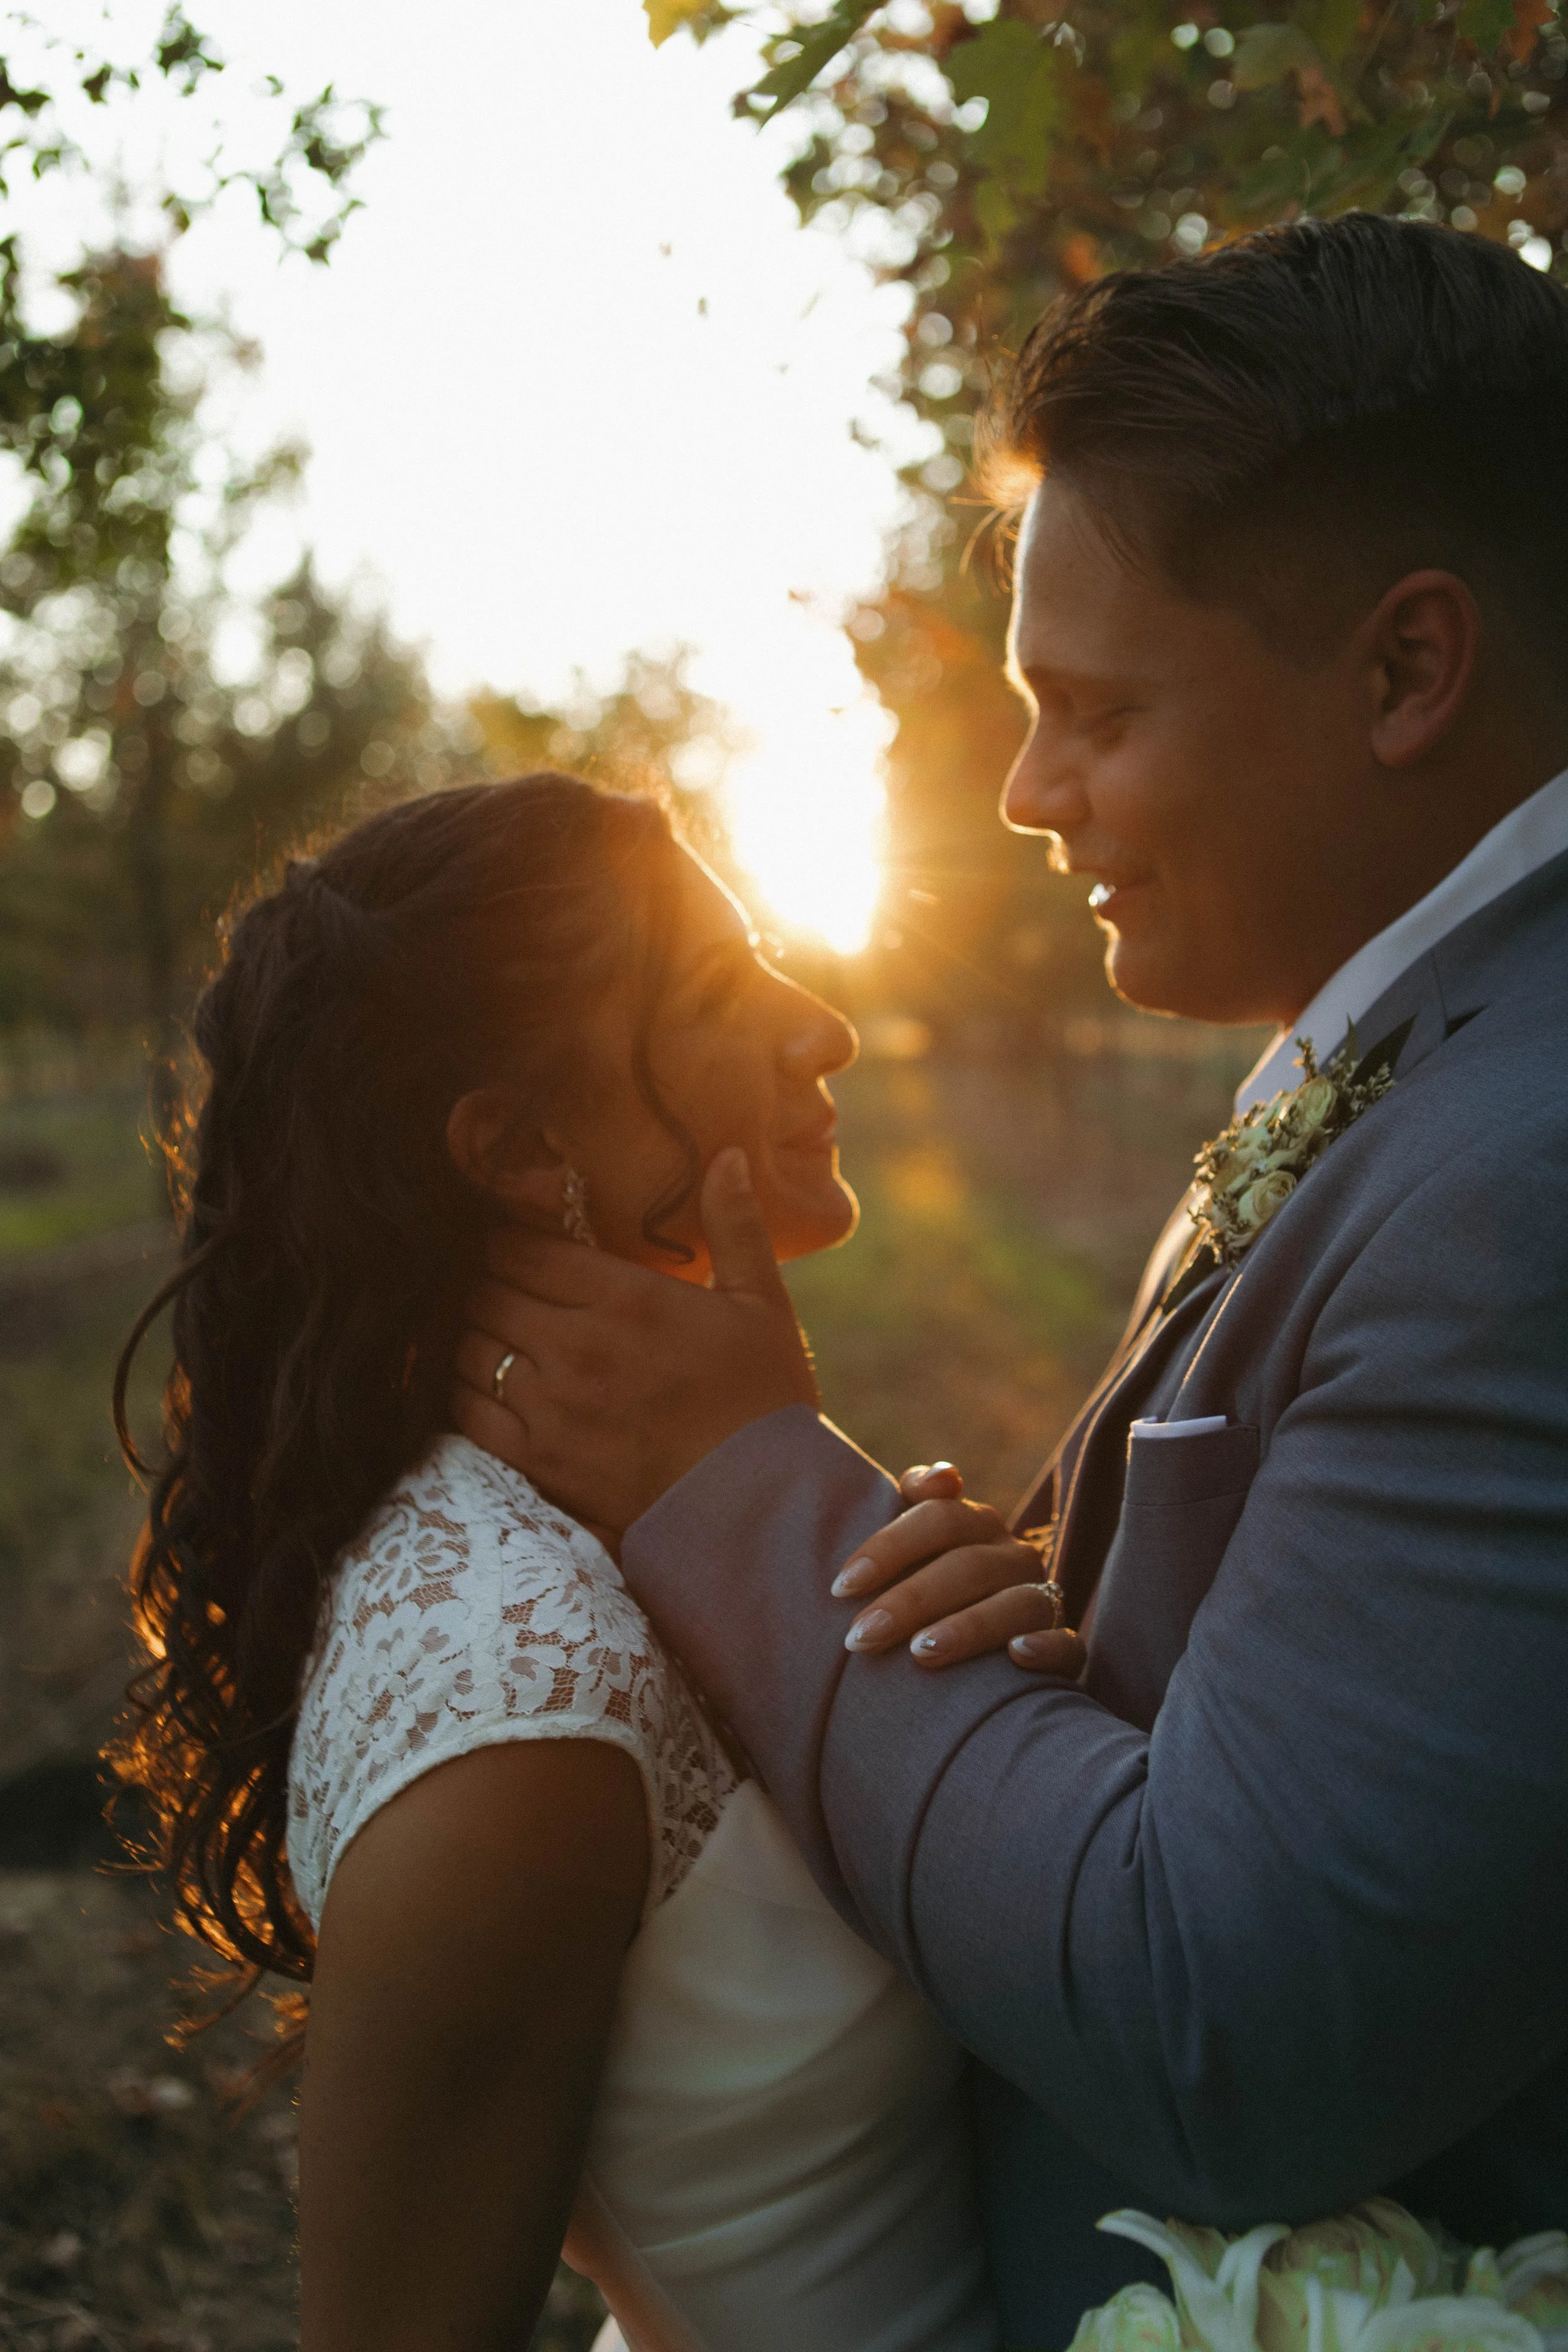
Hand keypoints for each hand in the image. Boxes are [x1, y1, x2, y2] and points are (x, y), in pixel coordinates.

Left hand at [452, 1149, 818, 1532]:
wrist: (760, 1509)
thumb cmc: (766, 1402)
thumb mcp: (762, 1305)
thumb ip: (736, 1226)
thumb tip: (728, 1155)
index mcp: (628, 1299)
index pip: (523, 1249)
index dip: (505, 1240)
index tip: (511, 1244)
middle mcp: (579, 1347)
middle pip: (486, 1293)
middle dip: (484, 1284)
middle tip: (496, 1286)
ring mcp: (554, 1407)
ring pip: (469, 1349)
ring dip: (470, 1336)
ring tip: (487, 1334)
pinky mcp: (541, 1461)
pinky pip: (469, 1413)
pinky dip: (463, 1394)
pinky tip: (481, 1386)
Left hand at [831, 1463, 1085, 1675]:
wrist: (973, 1644)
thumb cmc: (927, 1585)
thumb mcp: (917, 1539)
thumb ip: (918, 1496)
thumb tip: (941, 1477)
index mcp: (977, 1524)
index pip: (938, 1519)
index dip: (889, 1548)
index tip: (841, 1586)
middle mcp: (1014, 1556)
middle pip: (968, 1566)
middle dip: (911, 1600)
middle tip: (861, 1637)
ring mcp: (1044, 1599)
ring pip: (1018, 1605)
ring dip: (970, 1627)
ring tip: (921, 1652)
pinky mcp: (1065, 1647)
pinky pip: (1069, 1646)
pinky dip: (1047, 1647)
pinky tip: (1016, 1655)